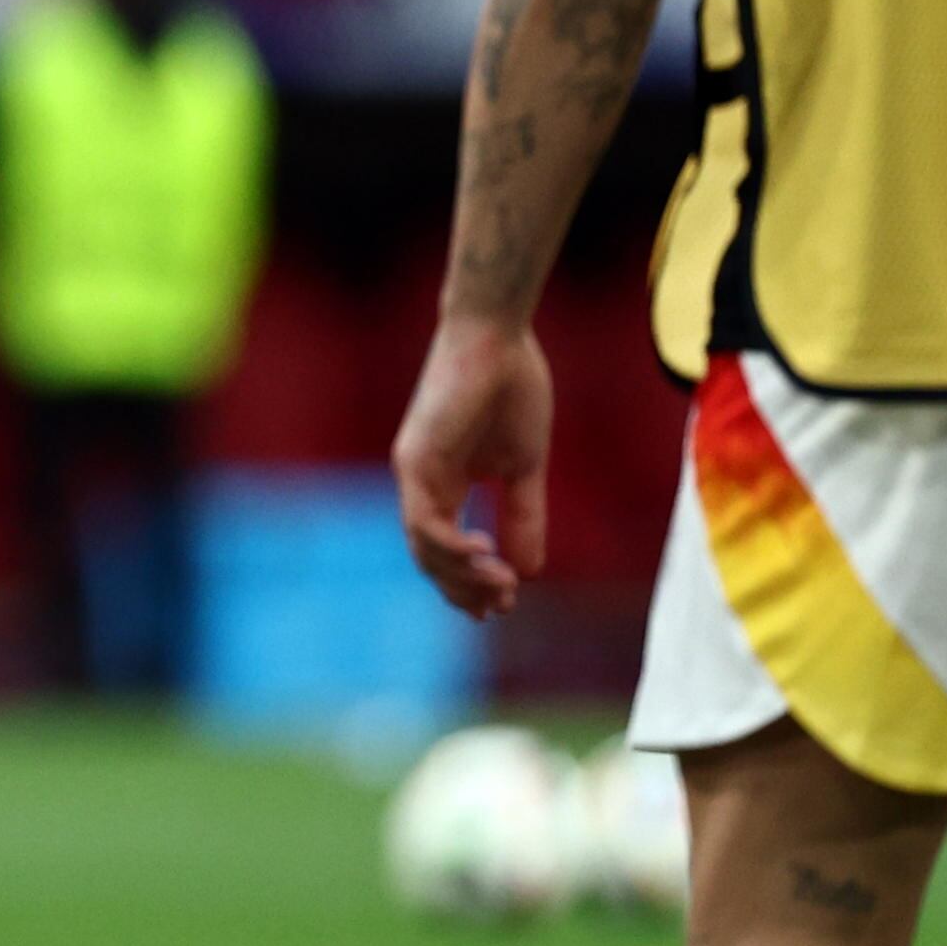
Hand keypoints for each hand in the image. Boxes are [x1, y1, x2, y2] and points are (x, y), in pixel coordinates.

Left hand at [394, 313, 554, 617]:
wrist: (498, 338)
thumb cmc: (512, 390)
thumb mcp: (524, 467)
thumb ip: (524, 515)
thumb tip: (531, 571)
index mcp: (445, 485)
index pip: (447, 550)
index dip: (472, 583)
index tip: (504, 606)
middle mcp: (423, 484)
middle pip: (432, 559)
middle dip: (467, 590)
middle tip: (503, 606)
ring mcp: (414, 473)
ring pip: (425, 548)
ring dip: (463, 577)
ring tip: (502, 586)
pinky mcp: (415, 461)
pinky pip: (425, 523)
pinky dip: (453, 548)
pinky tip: (487, 556)